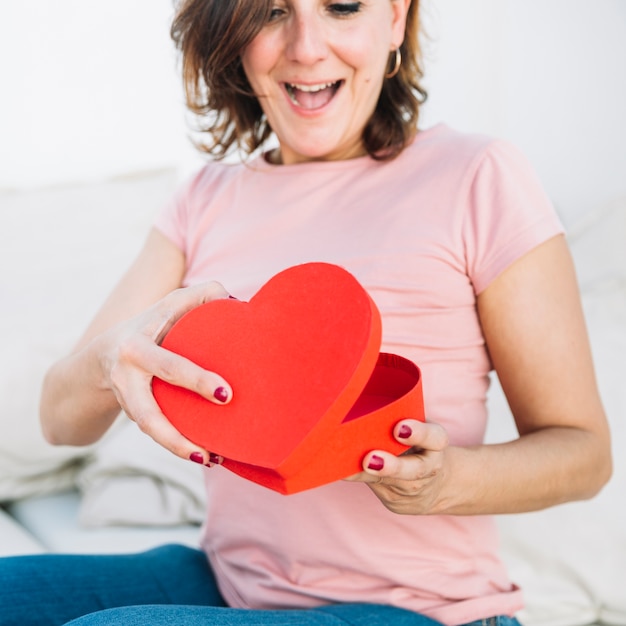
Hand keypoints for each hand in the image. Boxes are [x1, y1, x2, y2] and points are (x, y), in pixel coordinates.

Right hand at [99, 282, 231, 465]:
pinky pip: (156, 433)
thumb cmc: (149, 325)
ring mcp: (127, 400)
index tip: (226, 395)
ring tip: (210, 459)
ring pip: (149, 430)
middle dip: (175, 434)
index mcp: (136, 347)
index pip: (169, 366)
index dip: (196, 380)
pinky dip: (179, 445)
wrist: (100, 358)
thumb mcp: (168, 305)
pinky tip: (206, 454)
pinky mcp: (133, 415)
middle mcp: (126, 377)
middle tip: (210, 449)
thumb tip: (233, 301)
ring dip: (179, 447)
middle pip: (148, 412)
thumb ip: (201, 295)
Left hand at [345, 420, 449, 514]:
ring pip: (389, 483)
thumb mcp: (417, 429)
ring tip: (349, 468)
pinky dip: (357, 478)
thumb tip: (363, 409)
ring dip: (368, 475)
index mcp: (435, 444)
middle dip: (392, 466)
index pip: (435, 438)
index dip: (419, 433)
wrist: (432, 484)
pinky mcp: (395, 501)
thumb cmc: (416, 443)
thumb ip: (400, 419)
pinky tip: (341, 471)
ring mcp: (411, 488)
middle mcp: (427, 469)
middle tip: (370, 459)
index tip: (400, 428)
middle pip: (414, 469)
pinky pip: (374, 489)